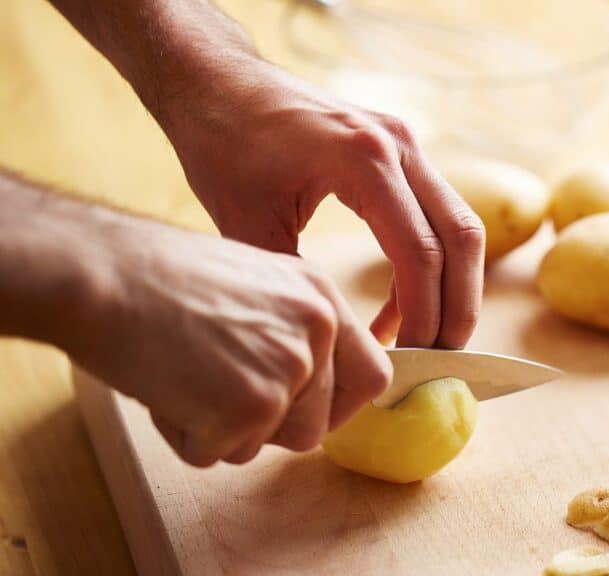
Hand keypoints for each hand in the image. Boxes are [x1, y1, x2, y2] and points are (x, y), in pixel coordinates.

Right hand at [73, 215, 391, 466]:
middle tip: (215, 391)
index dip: (340, 405)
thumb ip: (290, 331)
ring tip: (185, 379)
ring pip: (269, 444)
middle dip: (267, 427)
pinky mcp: (248, 407)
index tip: (308, 412)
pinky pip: (219, 454)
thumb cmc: (158, 278)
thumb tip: (306, 390)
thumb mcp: (254, 284)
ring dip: (225, 431)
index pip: (373, 375)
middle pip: (317, 426)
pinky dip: (184, 436)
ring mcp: (287, 370)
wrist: (101, 272)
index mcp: (321, 297)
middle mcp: (316, 331)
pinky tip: (163, 387)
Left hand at [158, 59, 485, 348]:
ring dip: (453, 287)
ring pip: (461, 226)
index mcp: (363, 160)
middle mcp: (400, 146)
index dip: (423, 316)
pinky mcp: (401, 151)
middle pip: (462, 239)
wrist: (218, 80)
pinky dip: (428, 264)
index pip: (420, 254)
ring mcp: (407, 143)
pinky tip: (398, 305)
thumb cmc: (222, 143)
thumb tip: (338, 349)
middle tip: (440, 361)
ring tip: (426, 339)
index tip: (410, 363)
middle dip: (458, 308)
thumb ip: (300, 284)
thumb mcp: (247, 223)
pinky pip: (436, 214)